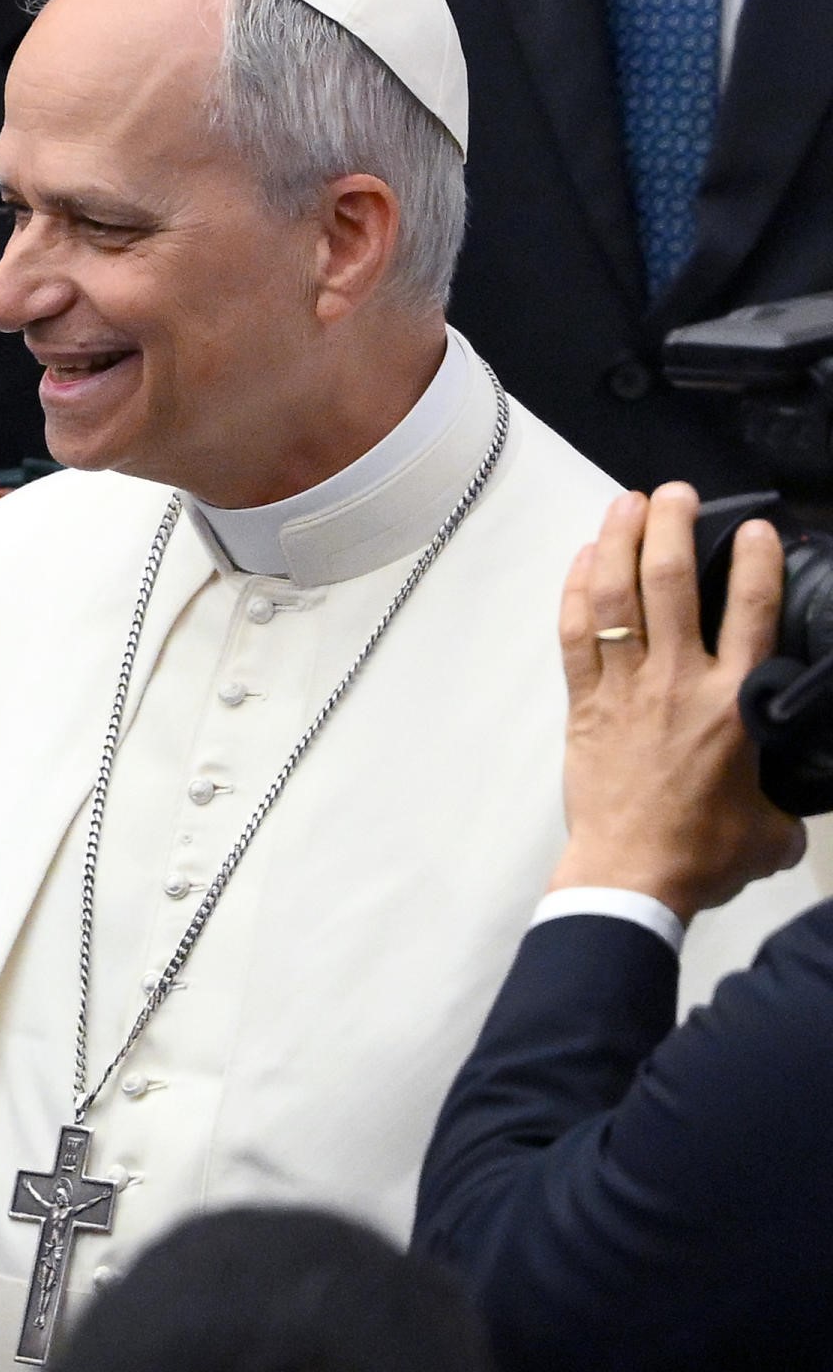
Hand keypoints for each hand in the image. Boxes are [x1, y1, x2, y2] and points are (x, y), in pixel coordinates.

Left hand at [553, 483, 805, 920]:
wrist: (632, 878)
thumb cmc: (704, 854)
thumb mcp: (774, 826)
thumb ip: (791, 800)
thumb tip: (797, 802)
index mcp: (734, 703)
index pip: (750, 611)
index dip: (754, 560)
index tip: (756, 526)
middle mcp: (677, 682)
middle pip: (670, 583)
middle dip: (672, 526)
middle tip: (676, 493)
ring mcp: (624, 688)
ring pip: (616, 597)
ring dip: (619, 542)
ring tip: (626, 503)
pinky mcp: (582, 704)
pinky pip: (575, 635)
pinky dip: (577, 591)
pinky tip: (584, 560)